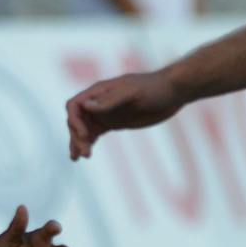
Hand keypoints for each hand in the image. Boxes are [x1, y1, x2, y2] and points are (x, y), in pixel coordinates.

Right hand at [65, 70, 182, 159]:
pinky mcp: (114, 123)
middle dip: (77, 136)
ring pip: (83, 129)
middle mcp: (98, 102)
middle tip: (85, 153)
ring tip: (79, 158)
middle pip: (77, 120)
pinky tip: (85, 155)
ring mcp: (105, 113)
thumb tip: (85, 107)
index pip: (75, 105)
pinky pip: (94, 134)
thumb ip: (109, 100)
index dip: (74, 121)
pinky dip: (87, 143)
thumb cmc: (153, 88)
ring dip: (78, 142)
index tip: (85, 135)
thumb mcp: (132, 93)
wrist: (171, 93)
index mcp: (99, 91)